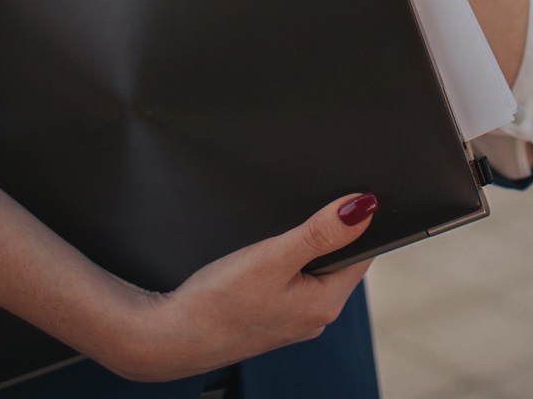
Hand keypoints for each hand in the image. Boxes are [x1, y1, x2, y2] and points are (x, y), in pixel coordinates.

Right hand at [107, 194, 377, 381]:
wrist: (168, 337)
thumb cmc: (218, 301)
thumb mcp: (273, 257)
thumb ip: (320, 232)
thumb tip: (364, 207)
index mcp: (327, 304)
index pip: (362, 252)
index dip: (356, 220)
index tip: (344, 194)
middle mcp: (316, 317)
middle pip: (339, 260)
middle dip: (328, 232)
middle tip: (307, 206)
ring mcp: (293, 320)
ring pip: (313, 270)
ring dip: (304, 247)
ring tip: (282, 231)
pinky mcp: (271, 319)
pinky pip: (292, 283)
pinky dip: (285, 264)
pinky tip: (264, 257)